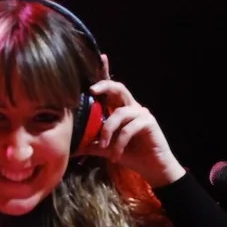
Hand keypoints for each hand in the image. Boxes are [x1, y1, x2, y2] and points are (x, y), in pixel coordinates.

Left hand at [82, 56, 185, 187]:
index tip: (102, 57)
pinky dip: (119, 143)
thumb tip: (73, 147)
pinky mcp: (149, 123)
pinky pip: (129, 128)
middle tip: (91, 90)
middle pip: (119, 88)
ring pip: (119, 113)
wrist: (153, 169)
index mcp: (121, 110)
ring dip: (108, 130)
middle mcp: (132, 107)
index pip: (112, 89)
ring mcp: (142, 114)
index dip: (107, 72)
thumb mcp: (107, 149)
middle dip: (104, 86)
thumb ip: (93, 144)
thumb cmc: (132, 156)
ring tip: (103, 147)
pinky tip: (116, 155)